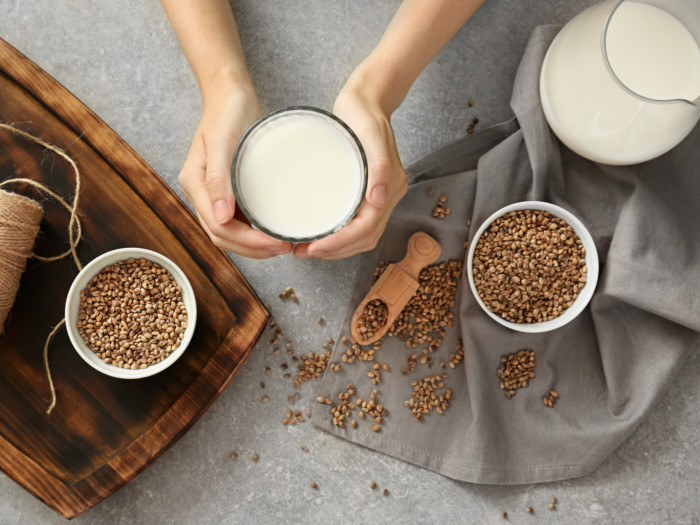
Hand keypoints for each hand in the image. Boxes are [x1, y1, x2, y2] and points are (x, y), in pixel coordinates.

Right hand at [179, 85, 292, 257]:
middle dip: (252, 249)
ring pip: (230, 232)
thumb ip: (219, 179)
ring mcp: (215, 193)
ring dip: (254, 245)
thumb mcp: (223, 143)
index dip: (247, 242)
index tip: (274, 243)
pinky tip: (273, 231)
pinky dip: (254, 231)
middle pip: (223, 236)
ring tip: (281, 245)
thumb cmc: (226, 112)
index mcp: (195, 184)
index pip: (218, 228)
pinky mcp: (228, 189)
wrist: (230, 93)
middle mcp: (202, 193)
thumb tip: (220, 217)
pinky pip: (239, 219)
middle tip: (283, 248)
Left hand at [294, 86, 407, 259]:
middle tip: (304, 251)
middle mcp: (387, 195)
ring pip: (361, 236)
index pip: (367, 228)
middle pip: (364, 238)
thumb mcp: (371, 135)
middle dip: (335, 251)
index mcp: (390, 186)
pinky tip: (321, 234)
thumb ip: (380, 166)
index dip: (340, 243)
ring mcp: (379, 195)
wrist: (368, 98)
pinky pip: (357, 223)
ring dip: (337, 248)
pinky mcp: (367, 191)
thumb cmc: (365, 112)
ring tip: (308, 248)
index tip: (314, 247)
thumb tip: (378, 200)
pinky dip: (340, 236)